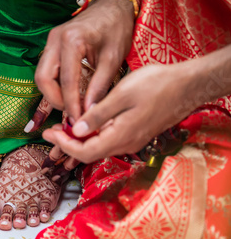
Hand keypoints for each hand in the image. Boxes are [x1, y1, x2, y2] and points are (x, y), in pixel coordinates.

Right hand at [32, 0, 134, 128]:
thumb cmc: (116, 28)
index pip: (66, 81)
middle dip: (54, 100)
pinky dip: (53, 86)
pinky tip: (65, 96)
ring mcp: (50, 42)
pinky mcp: (51, 46)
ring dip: (52, 94)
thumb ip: (100, 86)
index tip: (78, 120)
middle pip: (42, 79)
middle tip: (70, 112)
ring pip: (40, 76)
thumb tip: (90, 111)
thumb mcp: (113, 59)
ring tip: (70, 105)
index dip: (70, 104)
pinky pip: (45, 70)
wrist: (113, 7)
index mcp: (72, 40)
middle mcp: (55, 40)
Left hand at [42, 63, 198, 162]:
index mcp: (121, 136)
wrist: (189, 85)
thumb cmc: (158, 85)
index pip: (84, 152)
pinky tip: (86, 123)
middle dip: (67, 142)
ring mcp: (132, 140)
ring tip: (64, 126)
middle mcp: (126, 143)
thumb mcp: (122, 95)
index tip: (48, 133)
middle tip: (51, 130)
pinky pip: (108, 140)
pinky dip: (93, 134)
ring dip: (79, 139)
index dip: (64, 144)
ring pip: (99, 147)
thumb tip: (77, 130)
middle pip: (89, 153)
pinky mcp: (135, 133)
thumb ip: (98, 115)